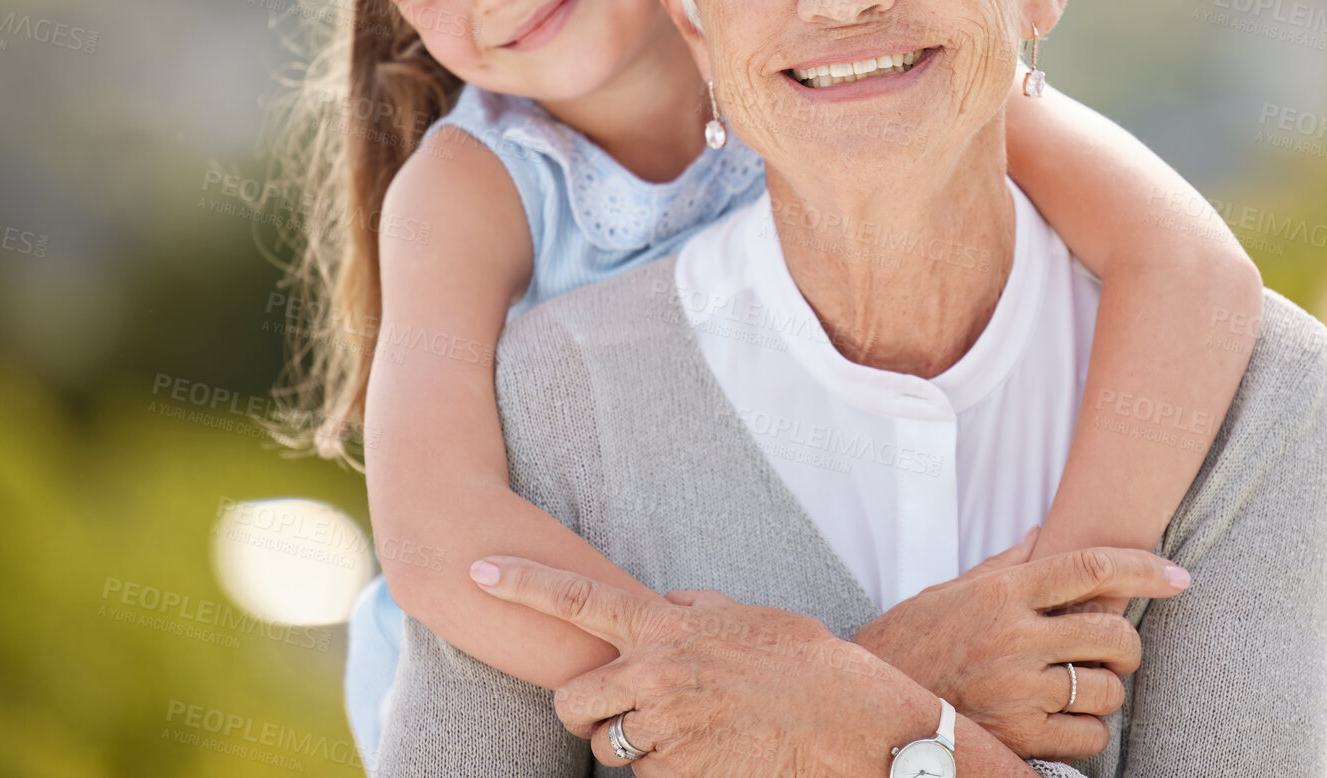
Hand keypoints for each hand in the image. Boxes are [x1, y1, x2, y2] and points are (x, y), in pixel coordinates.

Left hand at [469, 556, 940, 777]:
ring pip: (609, 752)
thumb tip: (661, 605)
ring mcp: (665, 732)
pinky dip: (667, 773)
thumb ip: (689, 610)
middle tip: (624, 710)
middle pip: (571, 708)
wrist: (848, 722)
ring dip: (635, 748)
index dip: (521, 584)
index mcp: (665, 627)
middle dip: (586, 715)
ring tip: (692, 731)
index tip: (478, 569)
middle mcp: (654, 677)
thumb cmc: (801, 662)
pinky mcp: (680, 776)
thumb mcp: (741, 617)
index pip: (576, 598)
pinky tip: (710, 755)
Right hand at [853, 534, 1189, 760]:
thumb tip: (1044, 536)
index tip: (1178, 576)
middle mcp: (1015, 637)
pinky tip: (1063, 720)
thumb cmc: (912, 639)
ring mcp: (1018, 689)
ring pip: (1107, 689)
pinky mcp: (1018, 737)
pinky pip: (1089, 737)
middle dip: (1127, 642)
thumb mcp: (953, 590)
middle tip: (1113, 648)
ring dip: (1105, 690)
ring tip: (1079, 687)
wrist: (870, 698)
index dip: (1144, 569)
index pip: (1091, 568)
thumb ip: (1006, 565)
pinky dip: (1087, 731)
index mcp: (1003, 592)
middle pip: (1113, 632)